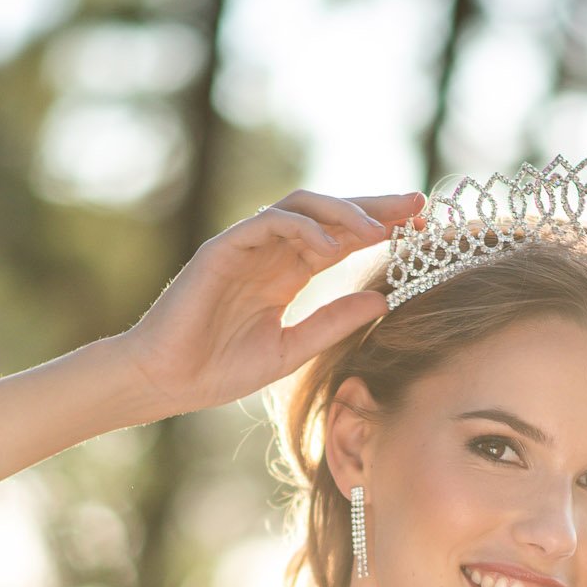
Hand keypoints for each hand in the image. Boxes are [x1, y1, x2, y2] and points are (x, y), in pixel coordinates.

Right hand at [117, 189, 427, 420]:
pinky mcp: (222, 248)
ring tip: (378, 232)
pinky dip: (302, 228)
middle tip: (416, 205)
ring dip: (343, 212)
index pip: (340, 240)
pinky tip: (331, 248)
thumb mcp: (292, 349)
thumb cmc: (219, 370)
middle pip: (327, 213)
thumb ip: (333, 322)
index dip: (379, 230)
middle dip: (373, 206)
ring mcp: (245, 246)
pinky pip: (268, 222)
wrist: (165, 381)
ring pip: (300, 206)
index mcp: (286, 277)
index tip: (421, 228)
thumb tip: (384, 300)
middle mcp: (269, 254)